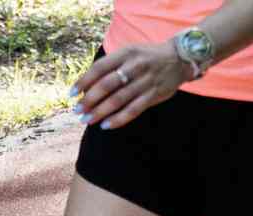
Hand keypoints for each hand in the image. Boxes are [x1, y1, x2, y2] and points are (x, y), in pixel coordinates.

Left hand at [69, 42, 191, 129]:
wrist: (180, 57)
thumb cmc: (145, 57)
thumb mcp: (128, 53)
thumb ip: (109, 67)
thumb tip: (85, 89)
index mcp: (126, 53)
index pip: (99, 68)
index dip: (83, 81)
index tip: (71, 94)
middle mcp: (136, 66)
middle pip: (107, 85)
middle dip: (89, 100)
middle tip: (77, 111)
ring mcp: (146, 81)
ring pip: (118, 99)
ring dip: (100, 112)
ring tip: (86, 120)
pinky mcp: (154, 94)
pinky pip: (133, 110)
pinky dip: (118, 119)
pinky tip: (105, 126)